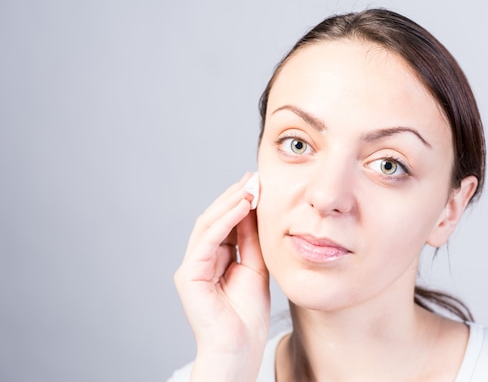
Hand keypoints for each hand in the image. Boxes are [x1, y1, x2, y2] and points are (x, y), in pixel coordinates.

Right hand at [174, 173, 269, 380]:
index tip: (259, 183)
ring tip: (250, 187)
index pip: (226, 222)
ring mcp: (193, 266)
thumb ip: (252, 240)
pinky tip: (241, 207)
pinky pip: (207, 240)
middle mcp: (201, 258)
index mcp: (216, 258)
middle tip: (254, 178)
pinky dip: (224, 221)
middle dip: (235, 196)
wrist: (240, 348)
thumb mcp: (257, 267)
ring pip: (207, 224)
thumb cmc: (247, 315)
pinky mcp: (189, 275)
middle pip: (214, 218)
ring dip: (229, 203)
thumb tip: (254, 209)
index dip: (241, 202)